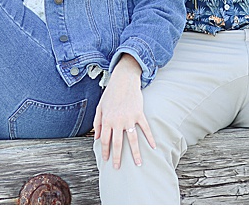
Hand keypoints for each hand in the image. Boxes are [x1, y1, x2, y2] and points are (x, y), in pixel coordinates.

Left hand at [93, 54, 154, 168]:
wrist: (123, 80)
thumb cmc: (110, 94)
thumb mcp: (99, 107)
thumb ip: (97, 123)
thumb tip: (96, 138)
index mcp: (107, 120)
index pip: (105, 140)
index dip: (105, 152)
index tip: (107, 160)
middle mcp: (117, 121)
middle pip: (117, 143)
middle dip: (117, 157)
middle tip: (118, 168)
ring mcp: (129, 118)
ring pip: (132, 140)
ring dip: (135, 153)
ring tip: (138, 164)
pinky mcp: (139, 114)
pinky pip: (145, 129)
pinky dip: (150, 138)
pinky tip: (153, 147)